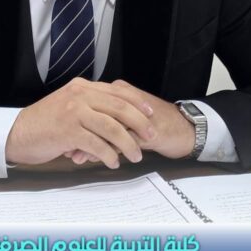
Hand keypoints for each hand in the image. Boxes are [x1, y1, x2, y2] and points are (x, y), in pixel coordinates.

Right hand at [5, 77, 156, 169]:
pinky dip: (109, 155)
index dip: (137, 103)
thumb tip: (119, 117)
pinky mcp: (68, 131)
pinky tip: (113, 162)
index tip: (151, 114)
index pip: (117, 92)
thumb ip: (90, 106)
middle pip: (120, 108)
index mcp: (82, 87)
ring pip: (112, 127)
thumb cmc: (45, 123)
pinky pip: (97, 144)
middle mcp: (80, 95)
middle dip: (140, 123)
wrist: (18, 132)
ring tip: (135, 155)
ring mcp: (74, 112)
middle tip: (151, 136)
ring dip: (127, 144)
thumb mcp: (69, 105)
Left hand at [68, 80, 195, 163]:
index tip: (64, 140)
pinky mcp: (146, 127)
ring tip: (78, 158)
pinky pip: (123, 138)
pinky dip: (109, 150)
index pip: (91, 107)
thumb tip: (80, 138)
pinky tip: (100, 159)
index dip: (77, 124)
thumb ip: (106, 125)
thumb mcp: (127, 123)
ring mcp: (135, 111)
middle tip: (67, 151)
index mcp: (119, 91)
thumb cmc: (155, 125)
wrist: (186, 129)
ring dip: (91, 144)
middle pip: (96, 116)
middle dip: (80, 135)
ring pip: (106, 127)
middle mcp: (125, 97)